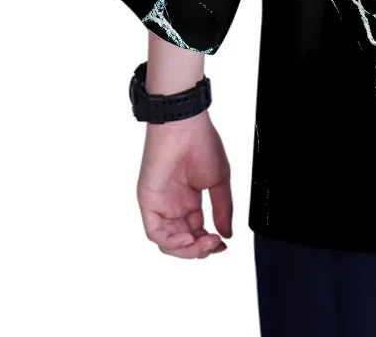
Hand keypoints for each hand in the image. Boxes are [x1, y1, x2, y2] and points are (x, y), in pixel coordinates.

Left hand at [137, 111, 232, 257]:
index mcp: (189, 200)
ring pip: (168, 242)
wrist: (185, 126)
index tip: (222, 245)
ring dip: (187, 249)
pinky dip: (170, 242)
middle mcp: (173, 205)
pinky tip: (187, 240)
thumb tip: (227, 233)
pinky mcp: (148, 202)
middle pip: (183, 241)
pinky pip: (155, 232)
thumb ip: (222, 209)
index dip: (208, 243)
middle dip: (199, 249)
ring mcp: (160, 205)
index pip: (197, 231)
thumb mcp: (219, 181)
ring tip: (204, 243)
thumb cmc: (202, 144)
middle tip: (214, 244)